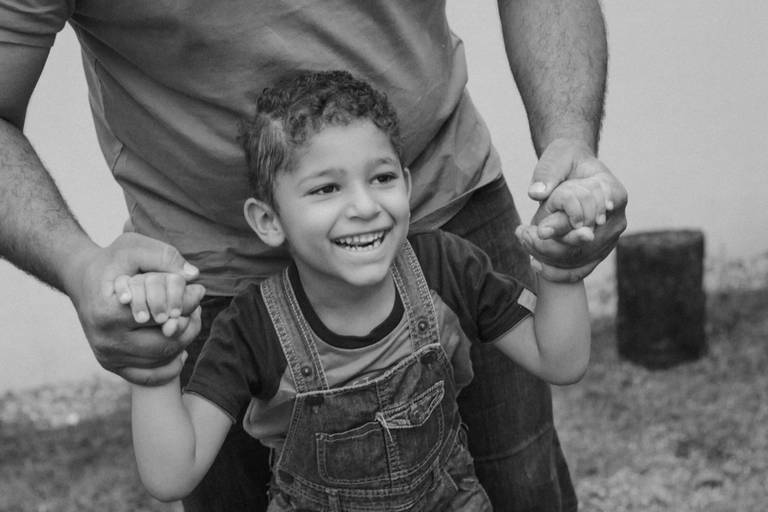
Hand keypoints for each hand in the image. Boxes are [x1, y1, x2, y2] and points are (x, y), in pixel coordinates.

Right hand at [65, 233, 205, 384]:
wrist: (81, 278)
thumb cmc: (111, 261)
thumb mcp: (134, 247)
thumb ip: (164, 257)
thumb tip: (194, 276)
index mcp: (109, 313)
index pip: (163, 317)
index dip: (186, 305)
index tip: (198, 292)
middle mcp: (106, 340)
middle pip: (165, 344)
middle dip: (189, 326)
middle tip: (196, 310)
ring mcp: (107, 356)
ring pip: (161, 360)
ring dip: (182, 343)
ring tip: (187, 321)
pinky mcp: (111, 364)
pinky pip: (147, 377)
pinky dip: (168, 367)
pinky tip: (180, 350)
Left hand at [519, 138, 627, 280]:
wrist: (572, 170)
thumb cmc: (565, 161)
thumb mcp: (556, 159)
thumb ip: (548, 174)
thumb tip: (537, 193)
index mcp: (613, 193)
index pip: (591, 215)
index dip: (565, 224)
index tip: (538, 230)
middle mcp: (615, 220)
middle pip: (584, 243)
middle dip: (550, 243)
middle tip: (523, 234)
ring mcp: (608, 239)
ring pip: (578, 259)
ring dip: (547, 255)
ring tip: (524, 240)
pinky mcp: (596, 253)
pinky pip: (579, 270)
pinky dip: (557, 272)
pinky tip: (535, 263)